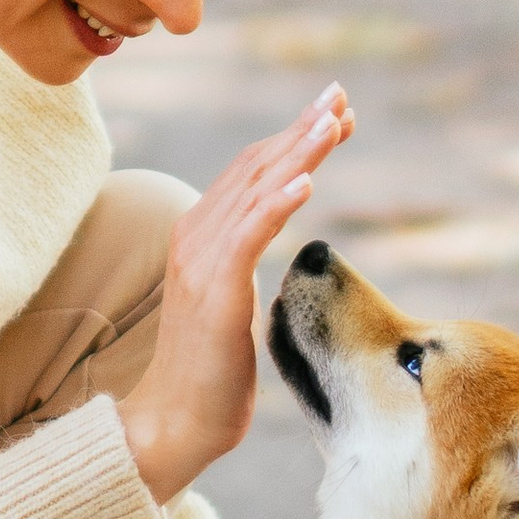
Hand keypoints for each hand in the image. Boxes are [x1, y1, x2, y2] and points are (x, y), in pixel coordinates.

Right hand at [119, 83, 352, 505]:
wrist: (177, 421)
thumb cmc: (213, 370)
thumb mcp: (233, 299)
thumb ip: (244, 258)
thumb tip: (276, 232)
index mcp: (200, 235)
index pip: (252, 171)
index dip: (293, 139)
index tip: (335, 116)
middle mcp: (195, 236)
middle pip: (256, 167)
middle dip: (302, 129)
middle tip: (341, 96)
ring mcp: (201, 261)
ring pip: (257, 191)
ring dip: (300, 152)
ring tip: (335, 121)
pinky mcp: (215, 290)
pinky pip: (249, 235)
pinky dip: (278, 203)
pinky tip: (308, 182)